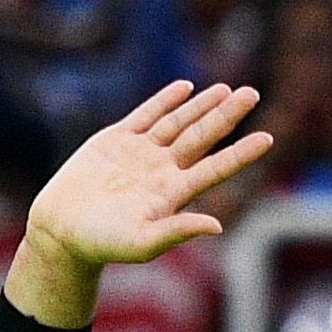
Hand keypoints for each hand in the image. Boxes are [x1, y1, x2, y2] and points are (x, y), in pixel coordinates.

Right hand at [11, 81, 273, 324]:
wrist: (62, 229)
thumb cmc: (103, 243)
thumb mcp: (143, 242)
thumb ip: (179, 231)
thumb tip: (217, 225)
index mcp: (175, 193)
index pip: (217, 168)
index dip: (242, 153)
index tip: (269, 138)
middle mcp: (163, 169)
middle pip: (203, 136)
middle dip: (227, 115)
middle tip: (252, 94)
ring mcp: (141, 152)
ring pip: (178, 122)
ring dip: (202, 105)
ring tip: (226, 88)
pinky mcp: (116, 140)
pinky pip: (146, 115)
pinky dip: (165, 100)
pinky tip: (185, 88)